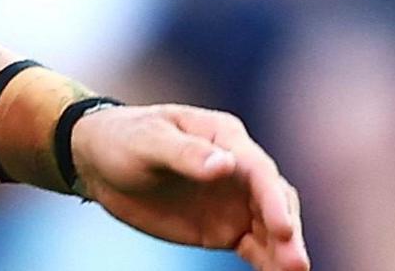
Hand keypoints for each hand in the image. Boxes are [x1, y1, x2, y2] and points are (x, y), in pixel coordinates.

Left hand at [74, 104, 308, 270]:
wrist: (99, 162)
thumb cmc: (122, 140)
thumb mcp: (147, 142)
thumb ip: (184, 154)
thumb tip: (225, 165)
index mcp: (224, 137)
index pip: (258, 169)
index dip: (273, 200)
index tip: (282, 229)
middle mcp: (238, 168)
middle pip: (275, 199)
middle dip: (288, 230)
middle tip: (296, 263)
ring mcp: (235, 199)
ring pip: (271, 227)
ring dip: (285, 250)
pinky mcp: (225, 227)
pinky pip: (256, 247)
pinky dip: (269, 262)